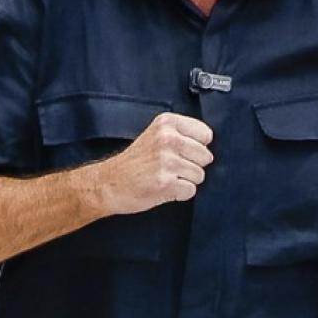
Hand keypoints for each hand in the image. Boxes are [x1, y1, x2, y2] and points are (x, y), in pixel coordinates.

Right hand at [91, 112, 213, 214]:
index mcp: (167, 123)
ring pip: (200, 175)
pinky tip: (164, 188)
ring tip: (166, 177)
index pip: (206, 134)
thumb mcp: (156, 135)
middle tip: (171, 168)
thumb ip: (182, 134)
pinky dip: (180, 194)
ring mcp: (166, 161)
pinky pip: (190, 190)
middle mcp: (168, 139)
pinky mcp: (165, 182)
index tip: (181, 152)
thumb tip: (210, 145)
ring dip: (186, 180)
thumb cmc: (135, 162)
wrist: (107, 184)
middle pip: (206, 157)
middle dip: (193, 166)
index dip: (197, 147)